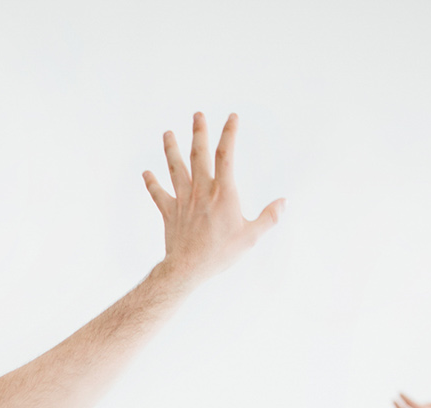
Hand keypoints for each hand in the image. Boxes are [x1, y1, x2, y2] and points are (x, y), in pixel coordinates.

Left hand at [145, 112, 283, 285]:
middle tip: (197, 114)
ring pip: (175, 169)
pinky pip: (158, 195)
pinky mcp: (169, 213)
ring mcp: (183, 201)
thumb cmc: (220, 254)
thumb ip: (269, 217)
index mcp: (223, 193)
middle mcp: (201, 191)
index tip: (232, 117)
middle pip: (199, 155)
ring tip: (167, 133)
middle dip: (198, 133)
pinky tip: (146, 172)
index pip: (227, 155)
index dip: (229, 134)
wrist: (188, 269)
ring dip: (171, 149)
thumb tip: (284, 202)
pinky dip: (152, 183)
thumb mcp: (251, 237)